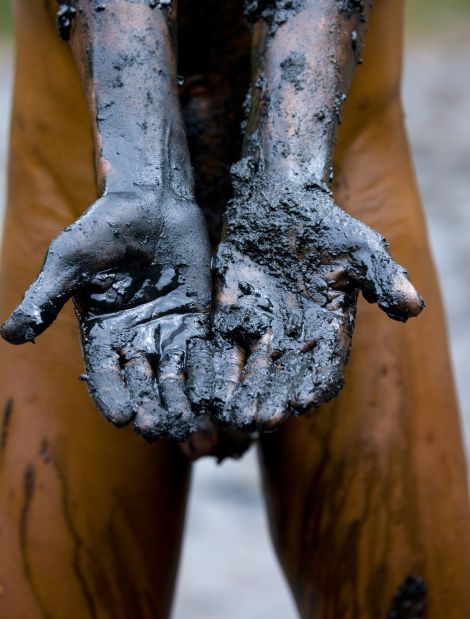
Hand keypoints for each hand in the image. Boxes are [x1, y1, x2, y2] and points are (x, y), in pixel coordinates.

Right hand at [1, 189, 213, 441]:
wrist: (149, 201)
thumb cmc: (102, 227)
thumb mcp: (69, 260)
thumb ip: (46, 297)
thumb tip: (9, 334)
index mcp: (103, 334)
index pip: (106, 374)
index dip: (114, 396)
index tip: (124, 418)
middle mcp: (136, 340)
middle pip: (144, 383)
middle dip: (153, 407)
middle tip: (162, 431)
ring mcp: (169, 331)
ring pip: (177, 376)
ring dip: (185, 402)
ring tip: (194, 428)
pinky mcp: (198, 318)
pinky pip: (205, 351)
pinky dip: (211, 373)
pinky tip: (220, 395)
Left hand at [210, 170, 423, 431]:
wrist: (278, 199)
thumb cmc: (324, 223)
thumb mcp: (359, 247)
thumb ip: (382, 277)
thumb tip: (413, 306)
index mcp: (328, 327)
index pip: (323, 366)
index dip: (312, 384)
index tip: (300, 402)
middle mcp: (295, 335)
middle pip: (283, 377)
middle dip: (271, 399)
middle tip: (259, 419)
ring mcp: (261, 326)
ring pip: (250, 370)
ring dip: (241, 394)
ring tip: (230, 417)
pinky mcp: (230, 314)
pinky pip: (221, 347)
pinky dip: (215, 370)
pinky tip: (205, 390)